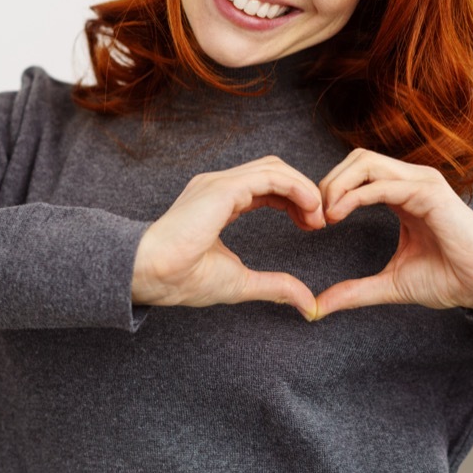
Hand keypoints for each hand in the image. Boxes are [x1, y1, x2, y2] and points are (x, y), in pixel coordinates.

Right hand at [133, 156, 325, 319]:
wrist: (153, 274)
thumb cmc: (182, 278)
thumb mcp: (241, 283)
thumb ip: (275, 286)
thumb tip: (307, 304)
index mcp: (218, 202)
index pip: (266, 187)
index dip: (294, 201)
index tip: (312, 226)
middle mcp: (218, 186)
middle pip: (273, 171)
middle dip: (302, 191)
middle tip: (320, 222)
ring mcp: (219, 183)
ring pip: (274, 168)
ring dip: (303, 188)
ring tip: (317, 216)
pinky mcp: (223, 188)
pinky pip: (269, 176)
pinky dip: (296, 187)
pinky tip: (310, 207)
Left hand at [314, 149, 472, 317]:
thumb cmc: (447, 278)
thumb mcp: (390, 284)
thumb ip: (354, 291)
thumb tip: (317, 308)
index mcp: (400, 193)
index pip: (356, 172)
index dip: (330, 190)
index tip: (314, 223)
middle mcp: (410, 180)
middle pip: (357, 158)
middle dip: (329, 181)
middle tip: (314, 215)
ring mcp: (421, 182)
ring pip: (366, 162)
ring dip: (338, 184)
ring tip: (326, 215)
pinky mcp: (430, 193)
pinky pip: (383, 184)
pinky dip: (355, 196)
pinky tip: (339, 214)